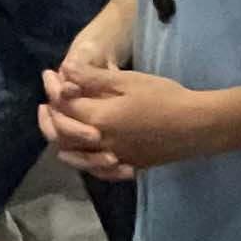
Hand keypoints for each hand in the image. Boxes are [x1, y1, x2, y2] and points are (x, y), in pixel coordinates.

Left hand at [41, 65, 214, 175]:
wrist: (196, 126)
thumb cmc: (165, 97)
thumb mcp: (129, 81)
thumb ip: (94, 79)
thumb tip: (64, 70)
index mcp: (99, 118)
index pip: (64, 106)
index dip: (52, 90)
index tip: (48, 75)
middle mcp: (101, 142)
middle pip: (64, 134)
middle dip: (49, 117)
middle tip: (45, 103)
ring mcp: (114, 158)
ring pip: (76, 155)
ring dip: (61, 142)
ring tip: (55, 128)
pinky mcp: (128, 166)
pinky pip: (96, 169)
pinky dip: (83, 161)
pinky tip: (82, 155)